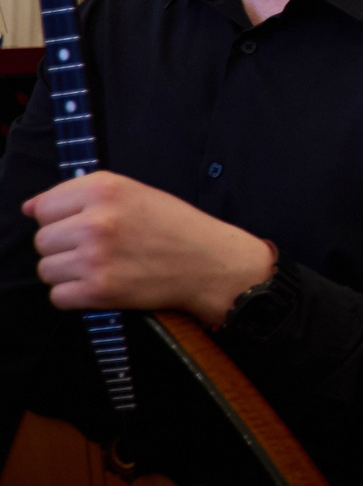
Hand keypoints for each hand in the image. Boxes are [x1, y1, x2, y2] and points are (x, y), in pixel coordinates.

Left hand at [25, 172, 275, 326]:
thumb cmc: (173, 226)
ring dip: (68, 272)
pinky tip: (102, 284)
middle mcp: (96, 221)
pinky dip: (75, 295)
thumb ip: (82, 194)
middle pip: (42, 240)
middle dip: (64, 247)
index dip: (61, 218)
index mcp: (105, 189)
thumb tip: (30, 208)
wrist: (209, 261)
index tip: (83, 225)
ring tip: (101, 267)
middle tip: (98, 249)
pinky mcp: (99, 290)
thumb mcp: (134, 192)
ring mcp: (95, 257)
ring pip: (46, 269)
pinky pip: (58, 296)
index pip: (44, 207)